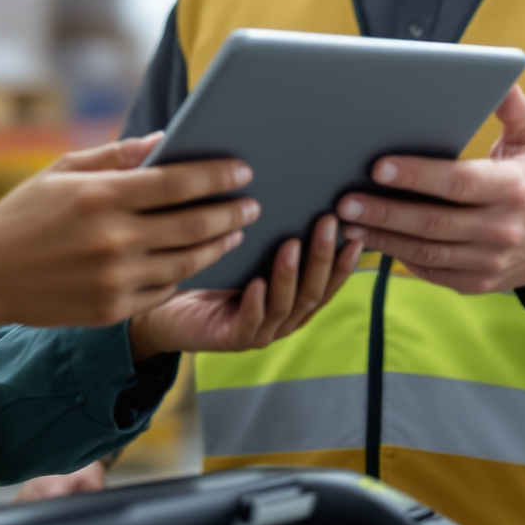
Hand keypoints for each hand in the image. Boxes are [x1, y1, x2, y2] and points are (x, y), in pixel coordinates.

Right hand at [0, 136, 257, 332]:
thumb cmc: (24, 215)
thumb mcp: (62, 171)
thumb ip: (115, 156)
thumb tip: (164, 141)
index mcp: (101, 196)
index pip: (177, 182)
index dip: (217, 176)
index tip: (242, 169)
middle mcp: (112, 238)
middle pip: (192, 224)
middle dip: (230, 212)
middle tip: (253, 204)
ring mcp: (114, 278)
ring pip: (186, 262)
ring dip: (218, 246)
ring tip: (235, 232)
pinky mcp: (111, 309)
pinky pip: (164, 290)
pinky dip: (186, 274)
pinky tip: (199, 261)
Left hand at [127, 214, 360, 357]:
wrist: (171, 310)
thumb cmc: (214, 276)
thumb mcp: (249, 255)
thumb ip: (273, 237)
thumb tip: (292, 185)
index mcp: (294, 301)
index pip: (328, 283)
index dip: (343, 263)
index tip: (354, 235)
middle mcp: (284, 318)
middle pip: (312, 292)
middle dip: (323, 257)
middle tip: (327, 224)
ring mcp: (260, 332)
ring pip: (285, 306)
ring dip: (290, 275)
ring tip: (291, 244)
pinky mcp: (232, 338)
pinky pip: (250, 323)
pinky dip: (257, 304)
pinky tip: (257, 283)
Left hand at [335, 87, 524, 296]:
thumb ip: (514, 110)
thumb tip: (502, 77)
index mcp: (511, 189)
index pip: (458, 183)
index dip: (417, 176)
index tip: (379, 167)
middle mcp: (501, 229)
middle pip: (433, 222)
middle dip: (385, 211)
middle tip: (345, 200)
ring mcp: (488, 260)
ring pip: (426, 252)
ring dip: (382, 237)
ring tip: (347, 221)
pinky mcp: (476, 282)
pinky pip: (430, 272)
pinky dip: (398, 257)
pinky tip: (370, 241)